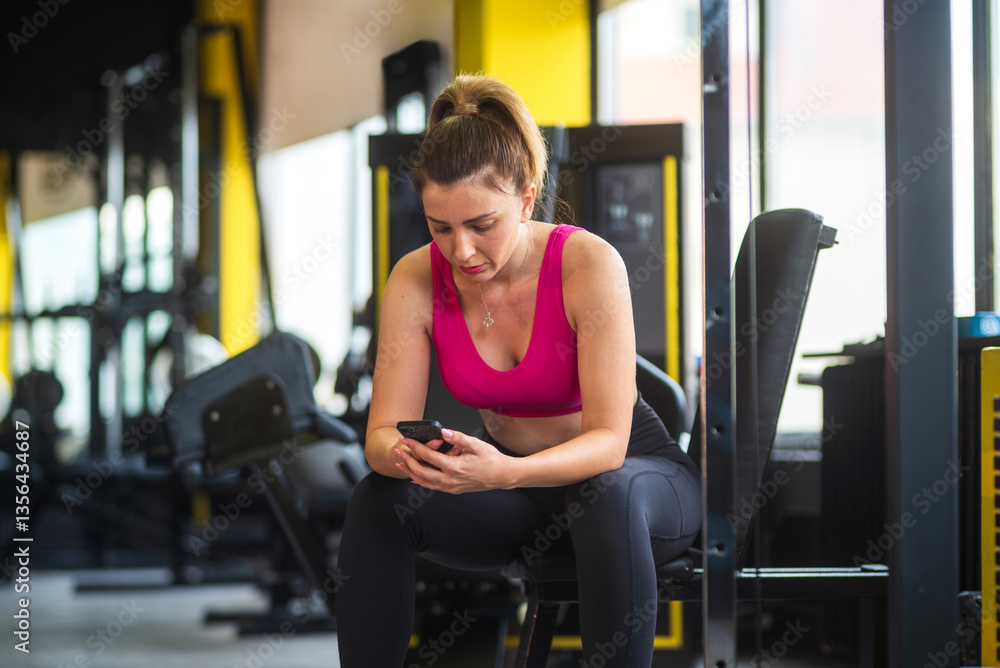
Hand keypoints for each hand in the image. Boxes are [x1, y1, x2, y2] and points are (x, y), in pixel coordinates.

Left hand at [394, 428, 512, 493]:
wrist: (503, 476)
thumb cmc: (492, 460)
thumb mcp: (476, 444)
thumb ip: (458, 438)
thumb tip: (443, 432)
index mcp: (455, 467)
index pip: (428, 456)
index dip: (414, 447)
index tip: (406, 440)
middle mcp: (451, 480)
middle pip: (421, 472)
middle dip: (407, 461)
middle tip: (398, 452)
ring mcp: (451, 487)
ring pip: (424, 482)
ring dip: (411, 472)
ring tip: (401, 464)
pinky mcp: (453, 490)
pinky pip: (432, 487)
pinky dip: (421, 481)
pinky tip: (415, 477)